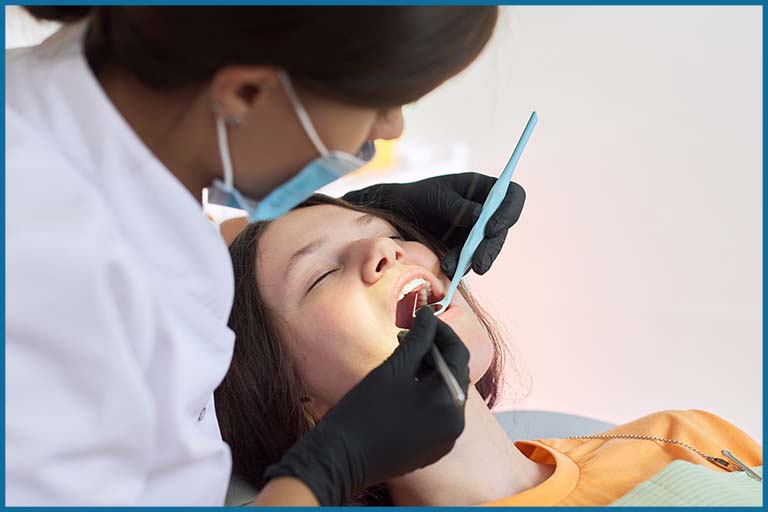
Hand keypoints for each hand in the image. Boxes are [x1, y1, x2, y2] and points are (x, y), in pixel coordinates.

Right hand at [263, 308, 469, 504]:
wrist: (339, 458)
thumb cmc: (364, 411)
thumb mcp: (394, 368)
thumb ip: (418, 338)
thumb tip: (429, 315)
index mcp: (450, 402)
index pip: (458, 354)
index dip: (442, 331)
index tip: (423, 317)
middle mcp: (456, 424)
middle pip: (454, 374)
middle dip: (434, 351)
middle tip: (408, 335)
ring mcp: (445, 439)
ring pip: (444, 392)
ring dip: (429, 371)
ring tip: (402, 358)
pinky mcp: (432, 448)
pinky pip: (436, 413)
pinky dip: (425, 394)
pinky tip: (403, 384)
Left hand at [343, 172, 524, 277]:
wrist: (397, 215)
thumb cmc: (418, 196)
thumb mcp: (435, 196)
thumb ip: (456, 206)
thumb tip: (479, 216)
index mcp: (484, 189)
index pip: (512, 196)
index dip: (508, 212)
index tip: (491, 229)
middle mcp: (486, 211)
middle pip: (502, 229)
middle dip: (491, 248)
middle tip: (479, 264)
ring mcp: (478, 232)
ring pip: (489, 249)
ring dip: (475, 260)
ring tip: (453, 267)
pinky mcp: (467, 250)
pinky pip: (472, 261)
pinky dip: (461, 266)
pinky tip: (447, 268)